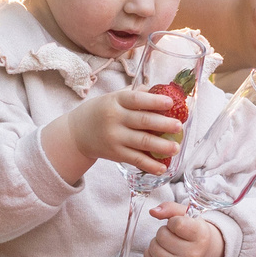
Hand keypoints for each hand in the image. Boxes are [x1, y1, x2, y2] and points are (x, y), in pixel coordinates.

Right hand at [44, 89, 185, 182]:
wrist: (77, 132)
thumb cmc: (101, 111)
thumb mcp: (114, 97)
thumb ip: (136, 94)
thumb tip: (162, 89)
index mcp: (116, 101)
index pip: (137, 100)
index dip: (154, 101)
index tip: (171, 103)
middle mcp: (115, 118)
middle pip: (142, 121)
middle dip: (163, 124)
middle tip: (178, 127)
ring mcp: (115, 138)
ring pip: (141, 142)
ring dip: (161, 146)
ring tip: (176, 147)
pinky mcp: (115, 154)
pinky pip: (135, 160)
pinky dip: (149, 165)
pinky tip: (162, 167)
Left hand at [141, 202, 226, 256]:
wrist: (204, 253)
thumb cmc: (193, 231)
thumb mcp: (187, 215)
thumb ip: (170, 208)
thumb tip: (153, 212)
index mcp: (200, 236)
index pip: (177, 224)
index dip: (173, 221)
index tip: (178, 225)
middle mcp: (193, 255)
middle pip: (162, 236)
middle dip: (163, 232)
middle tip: (173, 235)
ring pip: (153, 248)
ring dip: (157, 243)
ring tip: (168, 244)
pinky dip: (151, 254)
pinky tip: (162, 252)